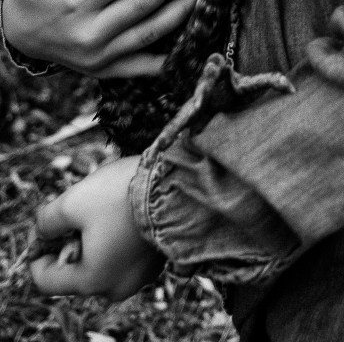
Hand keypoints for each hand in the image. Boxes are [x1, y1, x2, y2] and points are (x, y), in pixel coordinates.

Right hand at [2, 0, 198, 76]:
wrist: (22, 36)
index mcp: (76, 1)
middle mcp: (91, 32)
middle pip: (146, 1)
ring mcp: (102, 55)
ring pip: (154, 31)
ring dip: (185, 8)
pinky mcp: (110, 71)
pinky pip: (150, 66)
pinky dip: (176, 53)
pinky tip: (197, 31)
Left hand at [30, 156, 163, 300]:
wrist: (178, 184)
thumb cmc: (122, 195)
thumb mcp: (72, 201)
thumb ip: (47, 220)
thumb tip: (44, 230)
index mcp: (91, 281)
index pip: (45, 280)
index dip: (37, 251)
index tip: (44, 224)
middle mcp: (115, 287)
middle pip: (76, 269)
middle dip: (71, 239)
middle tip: (78, 207)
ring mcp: (139, 277)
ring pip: (102, 259)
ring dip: (95, 235)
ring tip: (104, 202)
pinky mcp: (156, 261)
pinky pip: (125, 253)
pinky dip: (118, 235)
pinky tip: (125, 207)